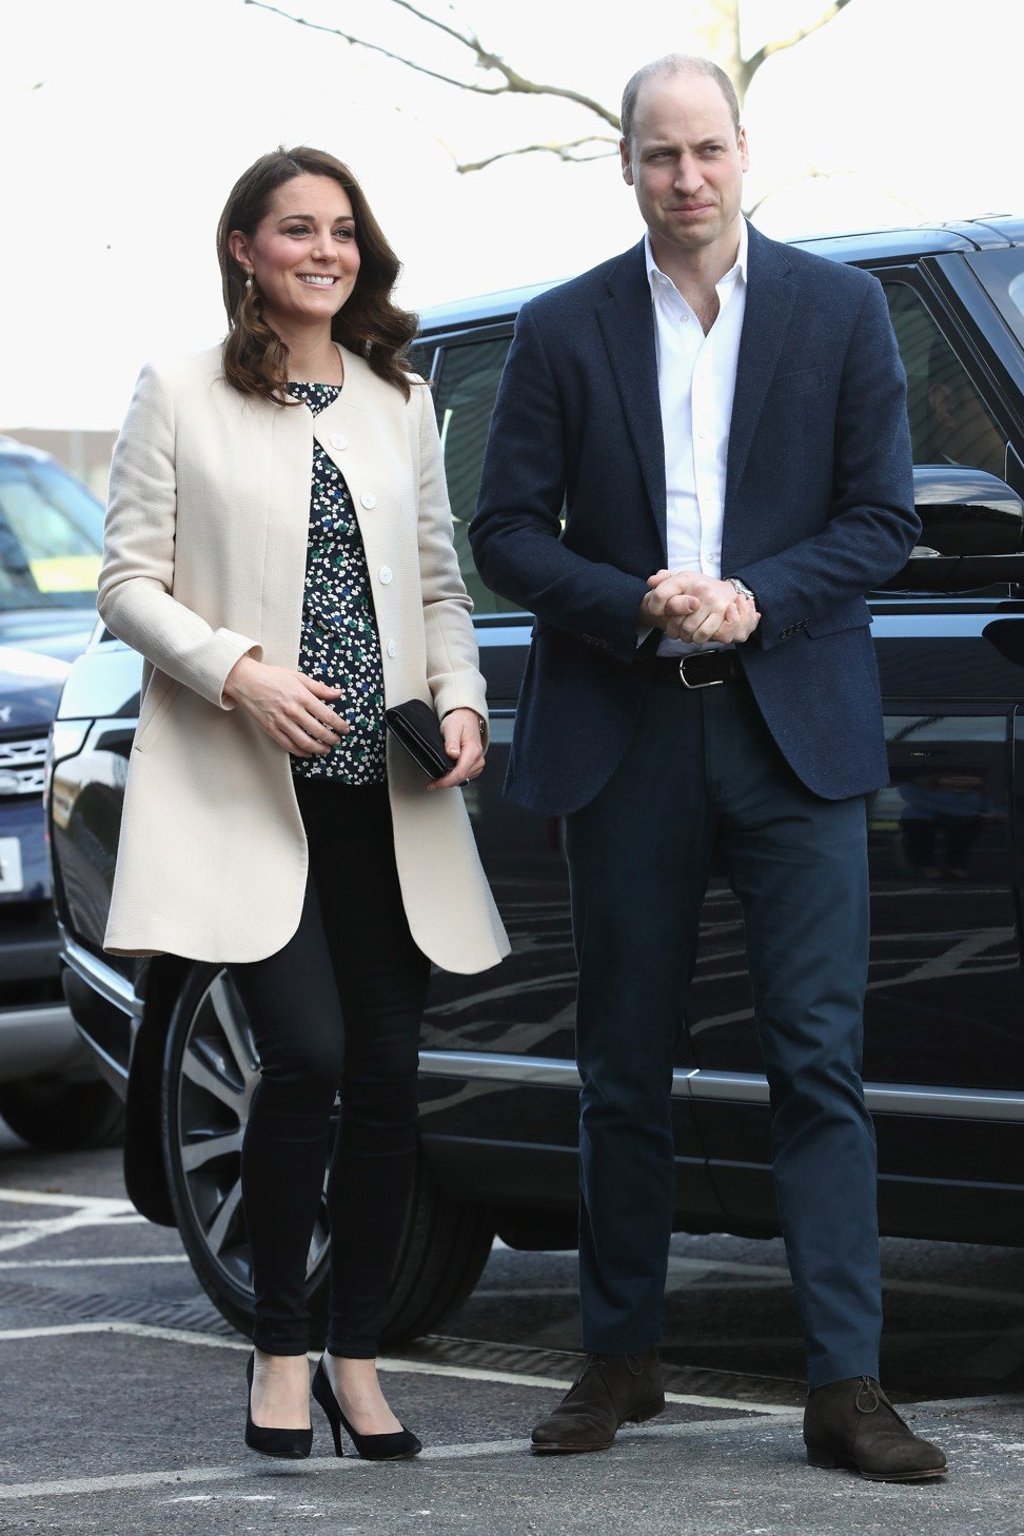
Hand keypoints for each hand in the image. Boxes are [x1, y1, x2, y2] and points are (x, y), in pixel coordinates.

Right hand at [224, 655, 349, 755]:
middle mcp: (293, 710)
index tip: (345, 729)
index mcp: (302, 696)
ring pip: (304, 742)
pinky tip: (307, 753)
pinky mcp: (271, 729)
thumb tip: (337, 693)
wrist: (246, 681)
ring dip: (318, 749)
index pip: (327, 715)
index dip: (339, 725)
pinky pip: (288, 745)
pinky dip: (300, 752)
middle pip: (318, 731)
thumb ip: (319, 688)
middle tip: (336, 741)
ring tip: (325, 749)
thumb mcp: (298, 677)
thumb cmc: (271, 677)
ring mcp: (281, 721)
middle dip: (331, 739)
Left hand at [428, 707, 485, 790]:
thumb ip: (452, 742)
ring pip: (464, 779)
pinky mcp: (476, 764)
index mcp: (473, 750)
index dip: (446, 781)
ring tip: (438, 779)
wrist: (467, 718)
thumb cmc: (459, 722)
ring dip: (451, 781)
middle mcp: (478, 758)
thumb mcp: (451, 728)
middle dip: (446, 783)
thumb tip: (453, 754)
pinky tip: (447, 775)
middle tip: (432, 784)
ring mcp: (478, 762)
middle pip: (462, 778)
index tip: (435, 783)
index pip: (460, 772)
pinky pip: (466, 776)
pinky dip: (456, 778)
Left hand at [642, 570, 760, 644]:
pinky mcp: (724, 613)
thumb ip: (662, 579)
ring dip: (686, 636)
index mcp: (685, 578)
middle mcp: (700, 588)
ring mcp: (713, 601)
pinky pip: (704, 635)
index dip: (655, 608)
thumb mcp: (679, 580)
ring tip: (687, 631)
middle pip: (675, 620)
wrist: (726, 592)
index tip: (659, 612)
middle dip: (673, 629)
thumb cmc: (697, 589)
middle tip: (676, 627)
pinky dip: (699, 638)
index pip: (660, 596)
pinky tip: (699, 633)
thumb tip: (651, 582)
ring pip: (689, 630)